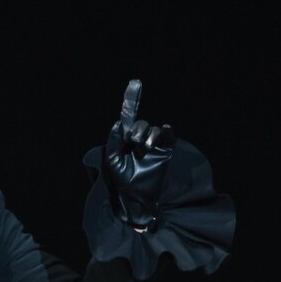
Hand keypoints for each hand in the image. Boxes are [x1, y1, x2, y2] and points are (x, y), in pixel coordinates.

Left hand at [103, 79, 175, 230]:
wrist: (137, 199)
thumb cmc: (122, 182)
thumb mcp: (112, 160)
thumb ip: (114, 141)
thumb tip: (119, 123)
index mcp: (124, 140)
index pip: (128, 117)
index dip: (131, 100)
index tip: (135, 82)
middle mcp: (139, 140)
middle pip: (141, 123)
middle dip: (137, 130)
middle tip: (134, 143)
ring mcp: (153, 145)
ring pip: (154, 129)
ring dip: (149, 136)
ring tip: (144, 150)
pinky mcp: (165, 150)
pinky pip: (168, 134)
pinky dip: (166, 132)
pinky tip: (161, 138)